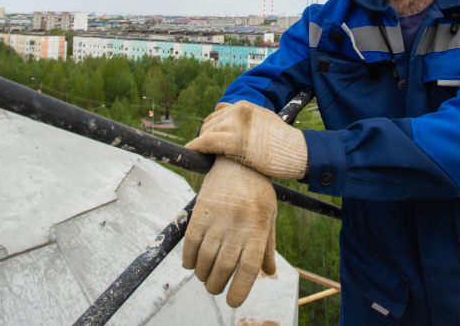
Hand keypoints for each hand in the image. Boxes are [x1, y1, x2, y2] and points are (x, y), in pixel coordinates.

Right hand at [183, 157, 276, 306]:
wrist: (238, 158)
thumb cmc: (257, 190)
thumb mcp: (269, 216)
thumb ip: (267, 246)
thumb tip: (269, 272)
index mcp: (258, 229)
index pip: (250, 269)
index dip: (240, 290)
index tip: (233, 301)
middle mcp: (239, 225)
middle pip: (224, 267)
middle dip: (216, 285)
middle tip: (214, 288)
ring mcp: (219, 218)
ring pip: (206, 258)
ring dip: (202, 274)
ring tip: (204, 277)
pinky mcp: (202, 210)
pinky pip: (191, 242)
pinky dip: (189, 258)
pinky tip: (191, 264)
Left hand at [186, 101, 307, 179]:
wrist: (296, 151)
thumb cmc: (283, 141)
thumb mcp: (265, 120)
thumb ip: (249, 119)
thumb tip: (237, 125)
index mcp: (246, 106)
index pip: (219, 111)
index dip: (212, 124)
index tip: (208, 134)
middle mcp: (238, 112)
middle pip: (211, 121)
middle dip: (205, 134)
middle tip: (201, 146)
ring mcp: (236, 125)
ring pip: (207, 131)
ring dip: (200, 142)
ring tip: (194, 151)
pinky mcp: (234, 141)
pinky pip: (206, 142)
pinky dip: (196, 147)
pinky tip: (190, 152)